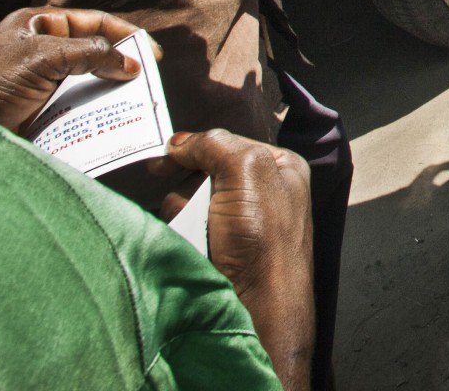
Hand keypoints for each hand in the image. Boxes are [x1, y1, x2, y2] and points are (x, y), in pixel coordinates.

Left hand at [0, 7, 149, 131]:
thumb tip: (130, 64)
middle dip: (119, 70)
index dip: (125, 35)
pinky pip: (71, 114)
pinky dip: (89, 121)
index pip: (93, 22)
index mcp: (39, 26)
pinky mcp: (33, 115)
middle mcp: (41, 52)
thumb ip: (88, 55)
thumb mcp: (40, 58)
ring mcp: (37, 85)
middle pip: (93, 56)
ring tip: (132, 112)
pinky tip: (105, 130)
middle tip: (146, 88)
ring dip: (106, 99)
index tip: (151, 56)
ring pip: (84, 87)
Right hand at [160, 131, 314, 390]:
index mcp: (280, 166)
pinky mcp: (219, 250)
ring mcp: (239, 223)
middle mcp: (263, 191)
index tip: (168, 153)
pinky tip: (186, 241)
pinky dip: (179, 231)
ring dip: (181, 210)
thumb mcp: (246, 170)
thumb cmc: (264, 239)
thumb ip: (215, 144)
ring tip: (193, 228)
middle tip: (186, 198)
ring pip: (189, 201)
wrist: (257, 307)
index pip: (228, 142)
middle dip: (188, 186)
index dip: (197, 146)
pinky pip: (186, 228)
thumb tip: (179, 143)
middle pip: (203, 173)